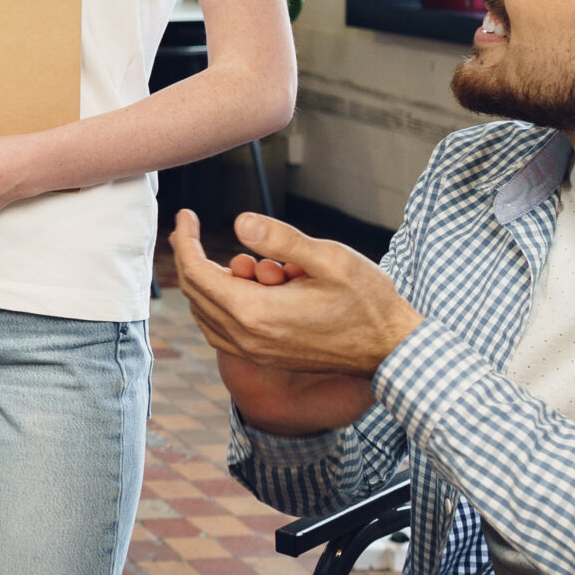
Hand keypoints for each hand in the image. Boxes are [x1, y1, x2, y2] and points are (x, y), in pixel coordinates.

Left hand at [169, 209, 406, 435]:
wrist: (389, 349)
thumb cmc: (367, 301)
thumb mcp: (329, 259)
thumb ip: (282, 240)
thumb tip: (240, 223)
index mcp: (255, 313)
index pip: (197, 273)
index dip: (186, 240)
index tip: (186, 216)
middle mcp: (247, 338)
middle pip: (194, 293)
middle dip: (188, 256)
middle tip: (189, 228)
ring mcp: (254, 352)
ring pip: (205, 313)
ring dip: (206, 281)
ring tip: (227, 255)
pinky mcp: (264, 357)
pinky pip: (221, 330)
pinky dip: (219, 303)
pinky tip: (240, 283)